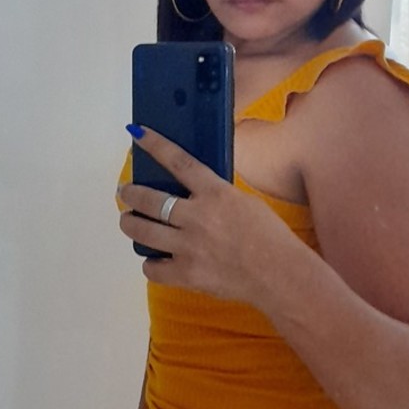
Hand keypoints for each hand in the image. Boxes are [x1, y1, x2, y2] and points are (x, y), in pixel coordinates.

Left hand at [117, 125, 290, 300]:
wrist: (281, 275)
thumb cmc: (270, 237)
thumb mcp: (245, 202)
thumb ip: (216, 196)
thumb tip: (195, 191)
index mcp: (215, 194)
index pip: (179, 162)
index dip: (156, 146)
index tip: (137, 133)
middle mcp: (197, 217)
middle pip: (149, 199)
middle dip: (131, 193)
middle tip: (126, 192)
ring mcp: (189, 247)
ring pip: (141, 230)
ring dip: (129, 223)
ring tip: (129, 221)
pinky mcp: (186, 274)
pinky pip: (152, 268)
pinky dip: (150, 263)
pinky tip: (155, 260)